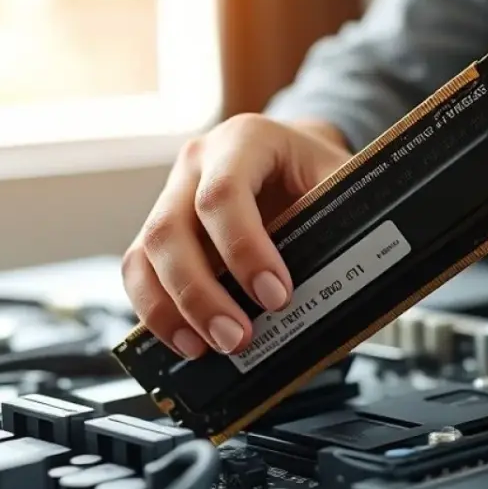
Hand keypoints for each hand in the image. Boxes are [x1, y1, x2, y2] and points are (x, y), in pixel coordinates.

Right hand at [122, 115, 350, 358]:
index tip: (276, 295)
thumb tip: (346, 294)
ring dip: (172, 310)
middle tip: (238, 337)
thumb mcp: (342, 183)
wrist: (300, 158)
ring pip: (146, 255)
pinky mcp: (162, 232)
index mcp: (245, 140)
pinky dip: (158, 312)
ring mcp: (172, 196)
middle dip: (201, 293)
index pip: (223, 193)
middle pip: (171, 229)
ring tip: (208, 348)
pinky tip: (187, 341)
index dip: (244, 249)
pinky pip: (141, 273)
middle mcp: (198, 163)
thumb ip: (341, 225)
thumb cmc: (319, 172)